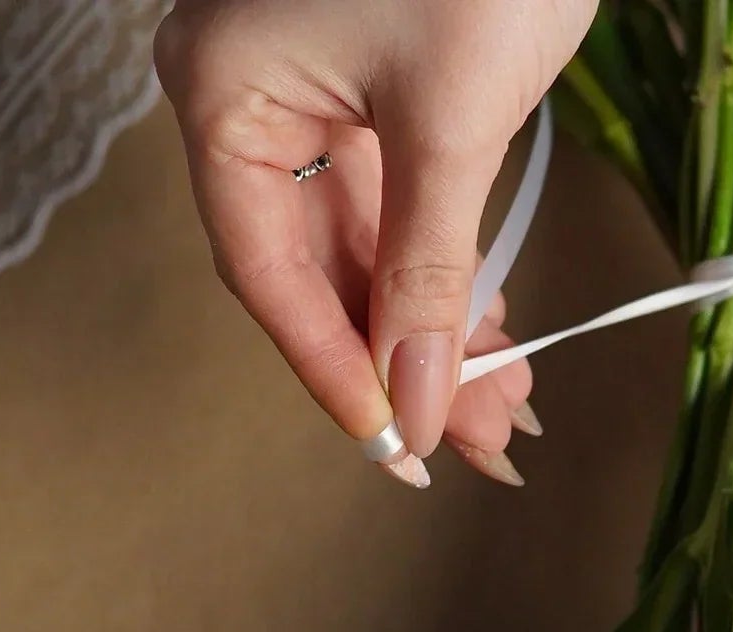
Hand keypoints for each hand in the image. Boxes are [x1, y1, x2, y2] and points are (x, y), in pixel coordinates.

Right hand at [153, 0, 595, 484]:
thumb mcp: (452, 117)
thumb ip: (431, 264)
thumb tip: (418, 395)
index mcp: (226, 92)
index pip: (264, 271)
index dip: (332, 369)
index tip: (397, 446)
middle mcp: (249, 95)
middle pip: (315, 269)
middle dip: (401, 362)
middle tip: (479, 446)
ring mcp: (310, 88)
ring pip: (361, 244)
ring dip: (430, 327)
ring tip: (505, 409)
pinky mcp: (372, 83)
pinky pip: (394, 201)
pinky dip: (442, 267)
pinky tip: (490, 332)